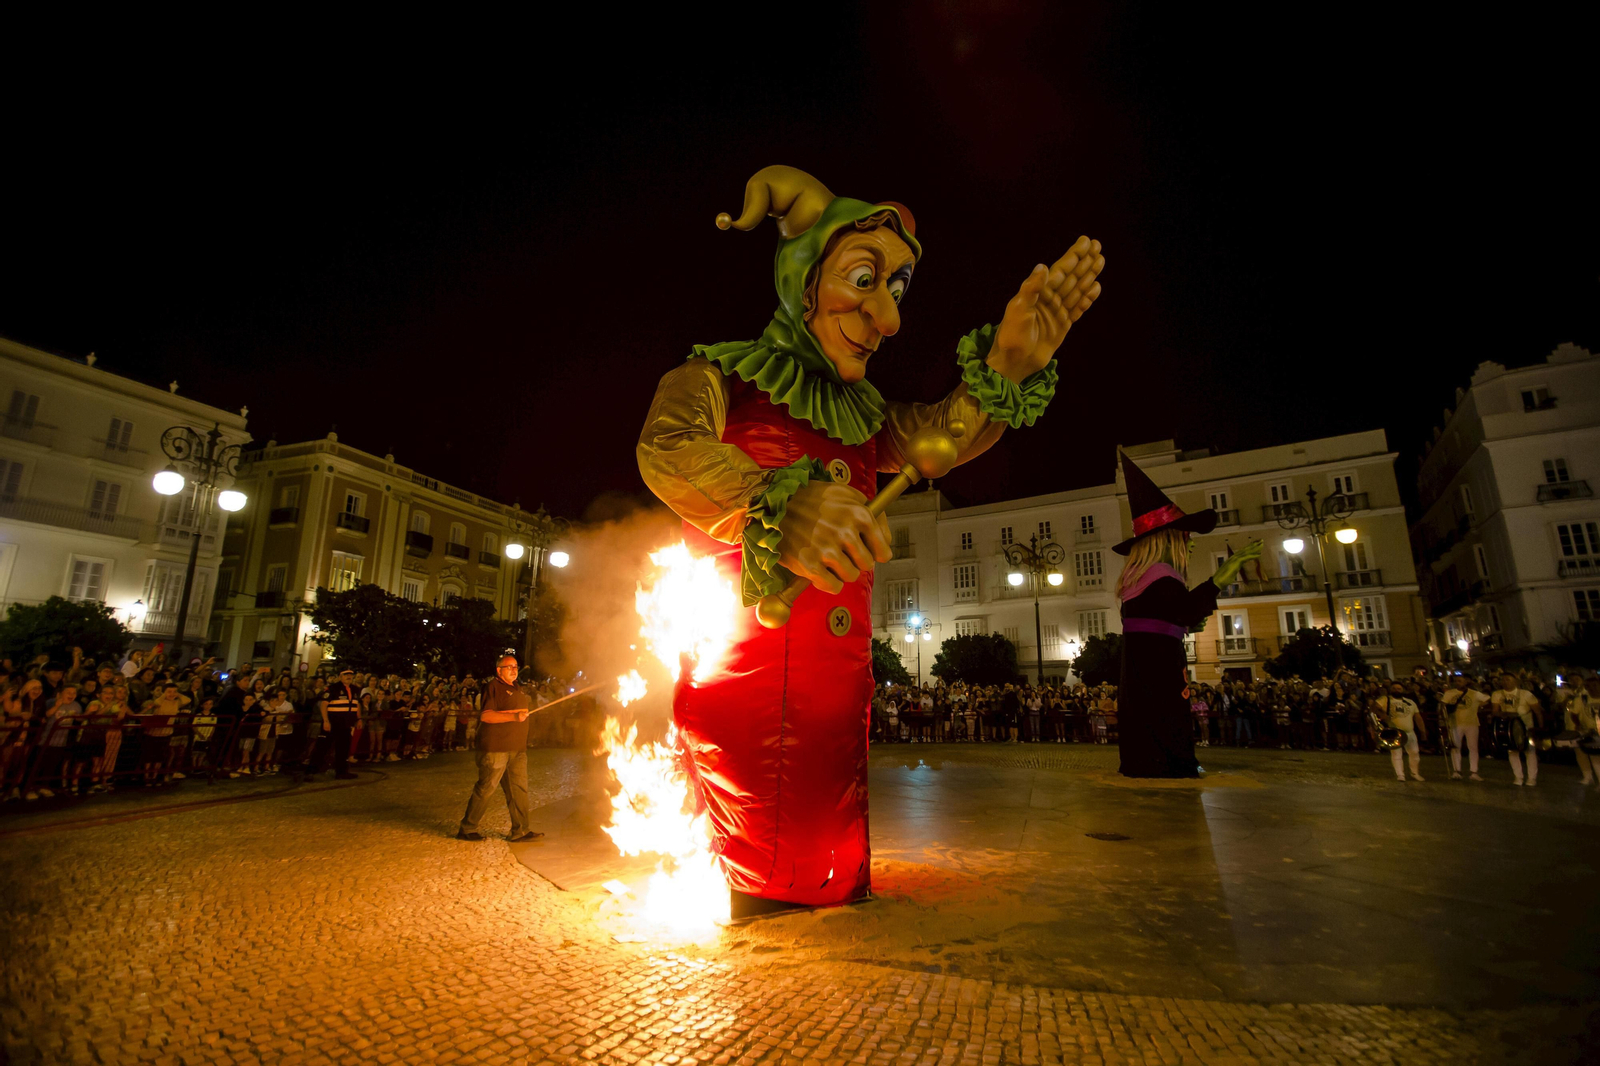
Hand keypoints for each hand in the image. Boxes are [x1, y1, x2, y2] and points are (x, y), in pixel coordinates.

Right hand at [776, 481, 891, 594]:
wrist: (776, 504)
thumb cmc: (813, 499)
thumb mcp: (846, 494)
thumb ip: (872, 513)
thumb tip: (886, 540)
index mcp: (860, 514)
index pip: (883, 551)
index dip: (874, 552)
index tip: (864, 550)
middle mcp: (846, 532)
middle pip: (867, 565)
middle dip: (857, 561)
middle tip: (843, 553)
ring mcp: (827, 550)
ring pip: (851, 576)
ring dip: (842, 571)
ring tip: (829, 559)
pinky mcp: (809, 565)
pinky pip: (833, 586)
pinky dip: (829, 583)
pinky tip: (821, 570)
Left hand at [988, 235, 1103, 382]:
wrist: (1014, 362)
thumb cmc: (1011, 336)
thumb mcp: (1018, 309)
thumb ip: (1031, 287)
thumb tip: (1042, 266)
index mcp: (1038, 292)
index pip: (1061, 270)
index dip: (1074, 256)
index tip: (1086, 242)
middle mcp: (1049, 299)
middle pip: (1071, 276)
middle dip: (1084, 261)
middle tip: (1097, 245)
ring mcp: (1057, 312)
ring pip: (1077, 289)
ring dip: (1089, 276)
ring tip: (1100, 261)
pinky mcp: (1062, 325)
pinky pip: (1078, 308)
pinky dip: (1087, 298)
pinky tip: (1096, 287)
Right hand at [1212, 540, 1263, 587]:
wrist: (1217, 582)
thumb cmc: (1224, 579)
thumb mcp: (1231, 573)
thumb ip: (1234, 569)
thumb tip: (1235, 570)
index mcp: (1233, 559)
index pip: (1242, 552)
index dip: (1250, 548)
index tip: (1256, 545)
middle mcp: (1233, 557)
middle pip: (1245, 550)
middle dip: (1253, 545)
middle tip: (1261, 540)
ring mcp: (1234, 559)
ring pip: (1246, 552)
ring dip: (1254, 548)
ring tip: (1261, 544)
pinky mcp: (1236, 562)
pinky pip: (1246, 557)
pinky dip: (1253, 555)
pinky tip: (1259, 554)